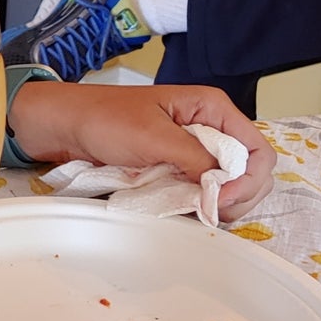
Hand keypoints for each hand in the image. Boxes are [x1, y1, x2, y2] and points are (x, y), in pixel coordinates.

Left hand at [7, 81, 273, 217]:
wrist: (62, 125)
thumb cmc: (103, 119)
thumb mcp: (152, 137)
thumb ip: (195, 160)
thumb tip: (225, 190)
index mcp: (211, 108)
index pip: (258, 151)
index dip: (250, 181)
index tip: (222, 201)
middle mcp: (209, 128)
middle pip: (250, 173)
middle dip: (238, 196)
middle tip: (208, 211)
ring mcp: (193, 151)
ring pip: (228, 187)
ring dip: (218, 204)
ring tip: (193, 209)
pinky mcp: (176, 168)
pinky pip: (202, 192)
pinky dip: (199, 205)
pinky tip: (184, 210)